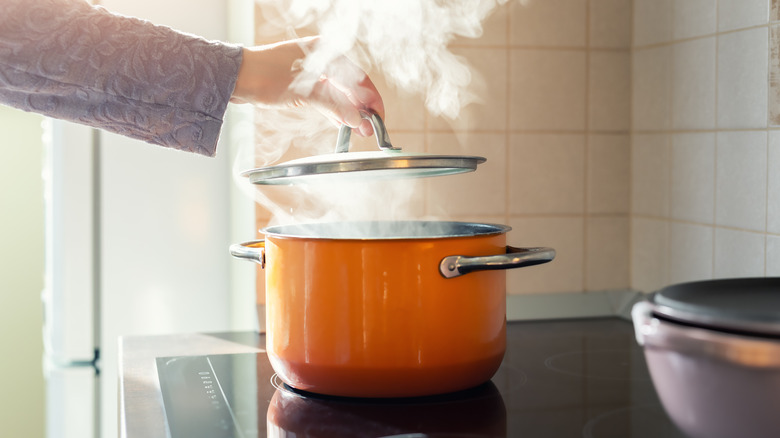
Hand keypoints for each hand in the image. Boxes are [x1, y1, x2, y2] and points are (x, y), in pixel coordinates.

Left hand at [230, 36, 383, 135]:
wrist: (234, 77)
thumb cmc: (265, 75)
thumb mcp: (305, 92)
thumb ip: (335, 106)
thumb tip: (356, 120)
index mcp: (325, 52)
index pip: (359, 78)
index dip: (371, 99)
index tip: (378, 117)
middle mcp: (321, 59)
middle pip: (350, 86)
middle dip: (361, 109)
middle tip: (369, 129)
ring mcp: (311, 72)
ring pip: (338, 94)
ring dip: (349, 112)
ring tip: (359, 131)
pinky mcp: (301, 84)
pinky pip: (325, 98)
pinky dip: (334, 111)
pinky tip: (343, 124)